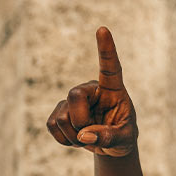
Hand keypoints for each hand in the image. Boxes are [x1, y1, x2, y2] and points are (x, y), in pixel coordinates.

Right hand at [46, 27, 137, 156]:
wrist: (110, 145)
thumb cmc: (122, 135)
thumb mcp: (124, 140)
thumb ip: (108, 137)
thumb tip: (84, 135)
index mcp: (112, 89)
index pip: (110, 66)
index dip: (106, 49)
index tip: (102, 30)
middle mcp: (91, 89)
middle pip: (74, 95)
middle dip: (80, 121)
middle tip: (90, 135)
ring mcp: (73, 99)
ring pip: (62, 117)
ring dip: (73, 136)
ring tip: (86, 138)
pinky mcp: (60, 111)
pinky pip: (51, 125)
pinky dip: (63, 139)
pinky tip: (75, 139)